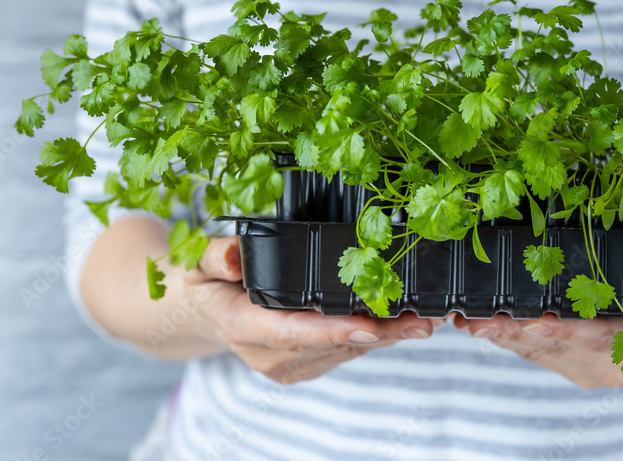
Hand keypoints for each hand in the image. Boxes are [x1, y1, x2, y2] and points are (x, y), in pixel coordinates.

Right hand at [186, 236, 438, 383]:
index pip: (293, 332)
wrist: (204, 313)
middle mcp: (268, 354)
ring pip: (345, 351)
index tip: (371, 327)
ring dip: (385, 338)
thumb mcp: (198, 261)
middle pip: (332, 345)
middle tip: (423, 321)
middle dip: (379, 335)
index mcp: (242, 326)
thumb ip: (216, 256)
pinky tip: (402, 323)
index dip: (334, 331)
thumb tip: (233, 257)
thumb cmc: (207, 282)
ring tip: (424, 319)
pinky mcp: (304, 366)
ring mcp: (287, 365)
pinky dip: (374, 338)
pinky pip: (343, 352)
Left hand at [453, 240, 622, 388]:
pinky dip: (504, 335)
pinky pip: (530, 350)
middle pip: (553, 347)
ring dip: (500, 335)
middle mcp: (602, 366)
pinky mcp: (562, 363)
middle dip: (513, 332)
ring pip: (535, 351)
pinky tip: (476, 322)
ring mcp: (580, 368)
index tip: (532, 322)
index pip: (595, 339)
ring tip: (466, 319)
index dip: (561, 331)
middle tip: (477, 319)